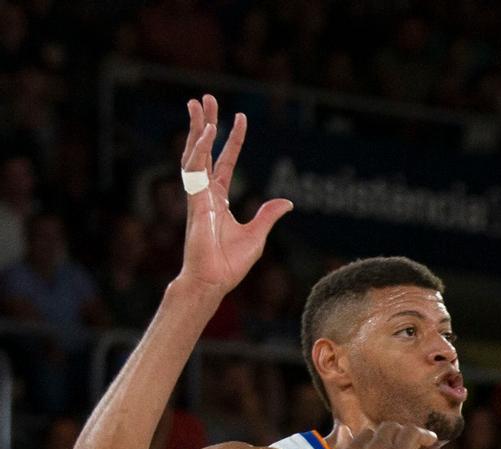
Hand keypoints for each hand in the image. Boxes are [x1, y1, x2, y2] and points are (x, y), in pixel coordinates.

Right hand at [176, 94, 292, 297]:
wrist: (214, 281)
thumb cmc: (230, 263)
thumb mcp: (257, 235)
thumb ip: (268, 215)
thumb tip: (288, 203)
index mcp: (219, 199)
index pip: (225, 162)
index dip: (232, 141)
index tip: (239, 118)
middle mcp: (206, 193)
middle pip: (205, 151)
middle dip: (206, 124)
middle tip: (206, 98)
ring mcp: (198, 196)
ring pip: (195, 153)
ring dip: (198, 128)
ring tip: (199, 104)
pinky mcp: (195, 201)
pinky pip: (195, 170)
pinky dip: (200, 149)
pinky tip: (208, 132)